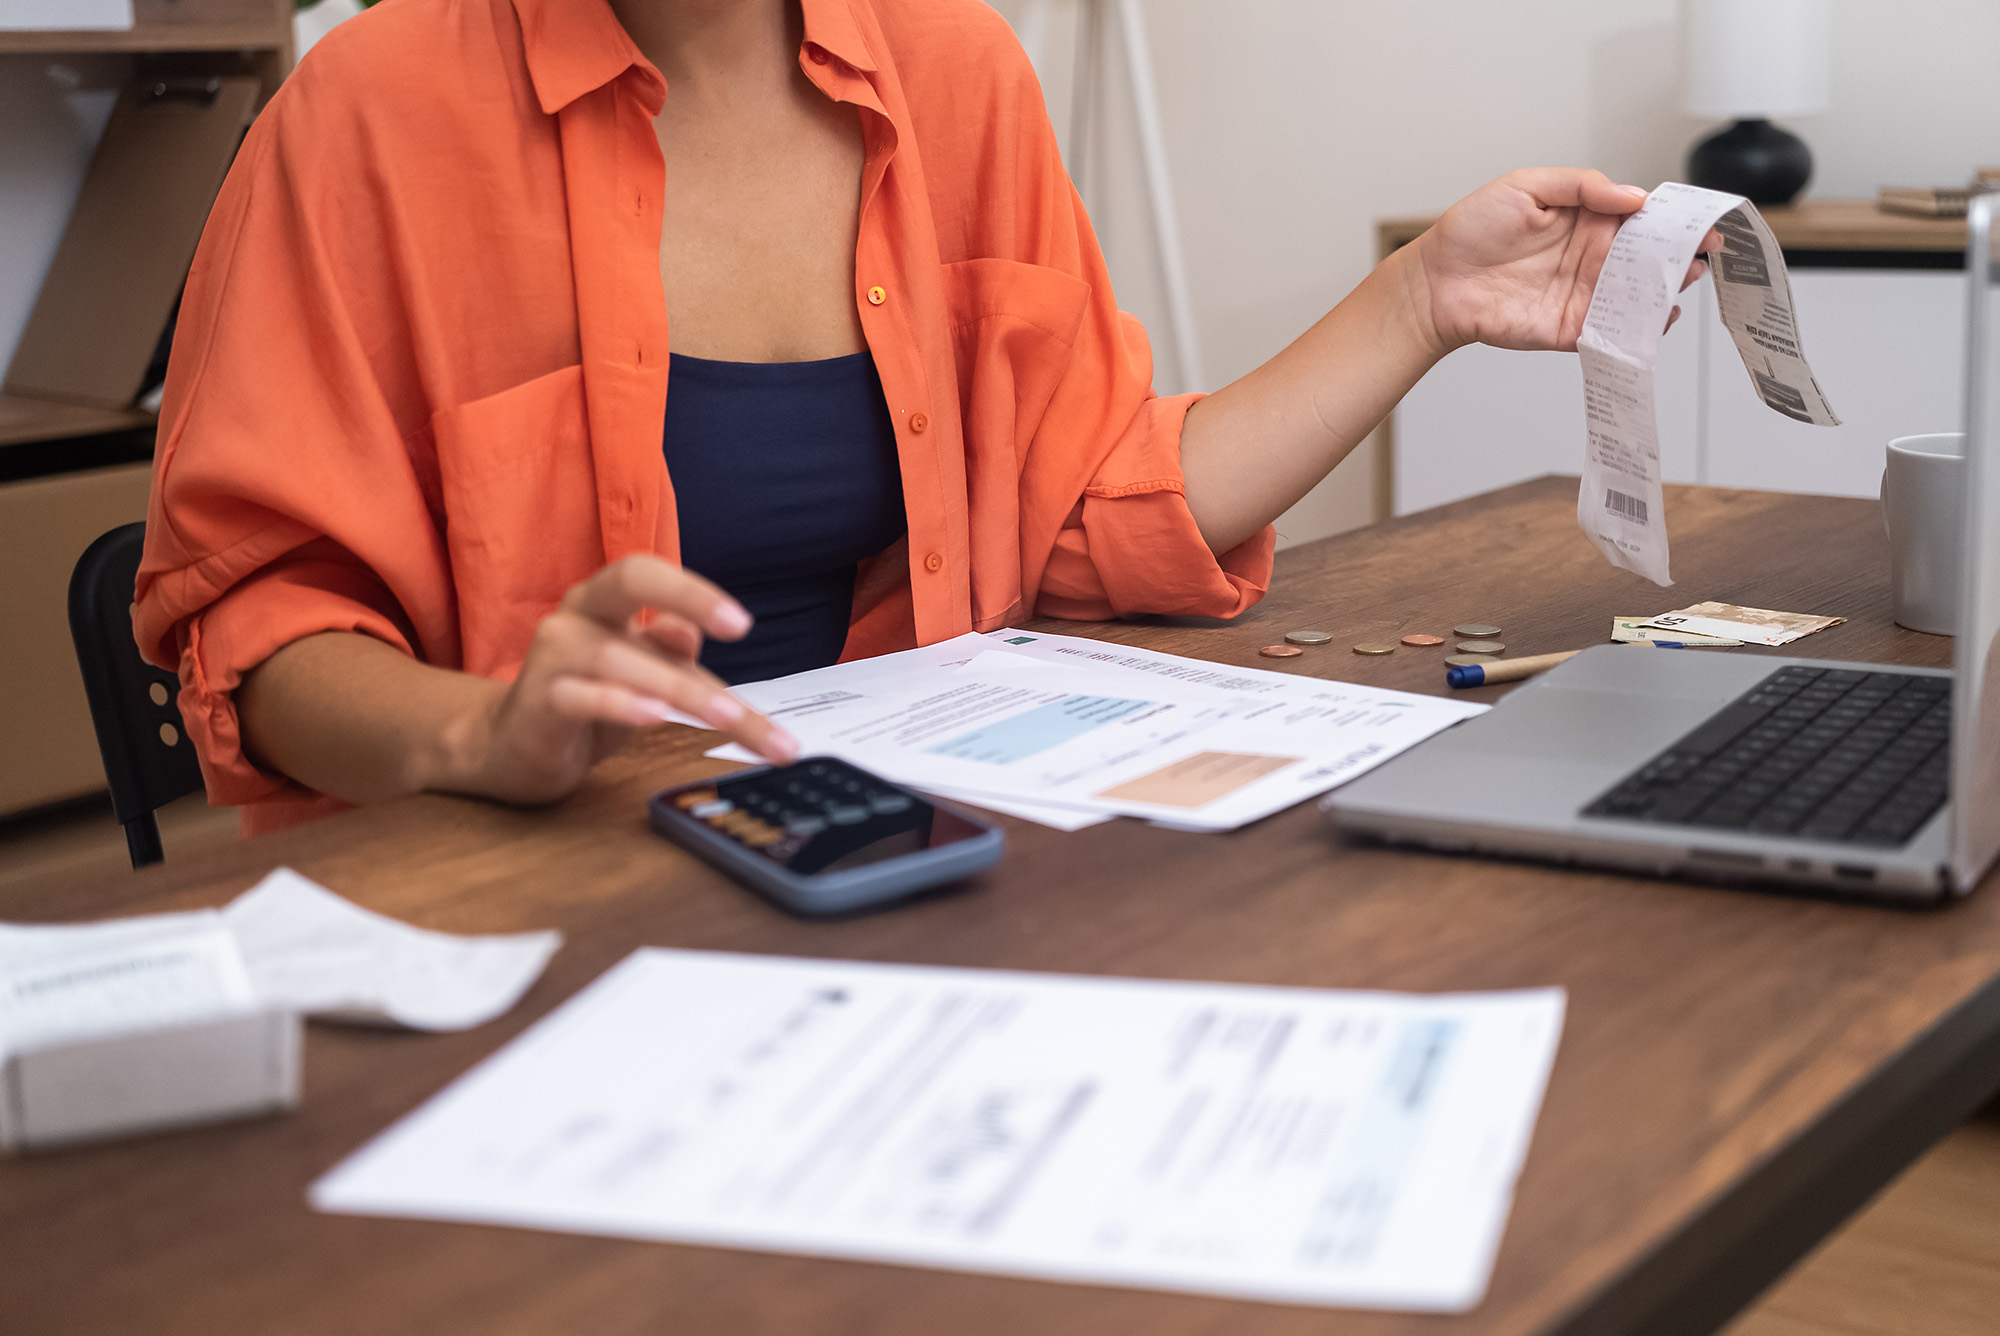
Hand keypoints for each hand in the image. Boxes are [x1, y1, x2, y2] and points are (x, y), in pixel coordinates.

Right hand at [463, 556, 797, 802]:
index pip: (651, 577)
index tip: (743, 624)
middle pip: (629, 580)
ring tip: (726, 716)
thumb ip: (671, 657)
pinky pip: (580, 697)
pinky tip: (655, 717)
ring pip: (619, 658)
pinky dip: (620, 705)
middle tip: (741, 626)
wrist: (513, 749)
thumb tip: (691, 635)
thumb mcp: (642, 677)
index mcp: (606, 601)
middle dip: (688, 595)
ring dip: (679, 689)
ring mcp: (553, 655)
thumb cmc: (589, 703)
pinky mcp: (537, 701)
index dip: (696, 592)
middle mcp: (578, 614)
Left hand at [1401, 168, 1714, 356]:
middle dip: (1679, 256)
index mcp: (1586, 220)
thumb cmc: (1471, 230)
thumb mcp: (1526, 186)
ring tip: (1685, 280)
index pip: (1640, 218)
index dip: (1671, 219)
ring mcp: (1583, 294)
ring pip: (1635, 294)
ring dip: (1664, 290)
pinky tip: (1657, 318)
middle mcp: (1590, 258)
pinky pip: (1610, 331)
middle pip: (1647, 258)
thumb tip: (1632, 196)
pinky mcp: (1569, 329)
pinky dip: (1636, 329)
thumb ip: (1582, 187)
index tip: (1699, 220)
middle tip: (1704, 252)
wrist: (1435, 282)